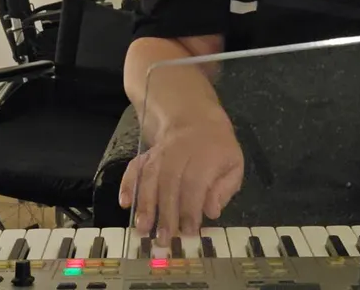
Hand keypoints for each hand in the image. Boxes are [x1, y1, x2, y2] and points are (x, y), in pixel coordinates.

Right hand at [118, 118, 243, 244]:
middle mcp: (180, 152)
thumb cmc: (219, 150)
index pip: (195, 184)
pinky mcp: (147, 154)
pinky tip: (125, 202)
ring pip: (150, 177)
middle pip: (170, 182)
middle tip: (163, 238)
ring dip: (145, 203)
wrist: (197, 121)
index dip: (190, 209)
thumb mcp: (234, 166)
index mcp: (206, 155)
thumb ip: (225, 190)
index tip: (188, 232)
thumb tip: (211, 211)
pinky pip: (134, 167)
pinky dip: (127, 184)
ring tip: (142, 227)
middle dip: (165, 213)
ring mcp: (160, 152)